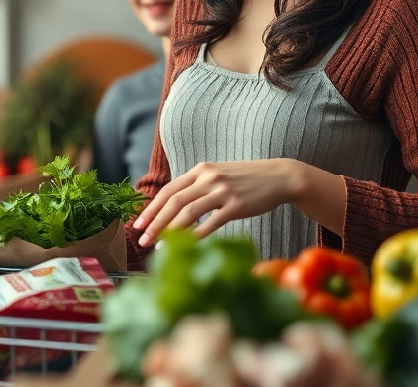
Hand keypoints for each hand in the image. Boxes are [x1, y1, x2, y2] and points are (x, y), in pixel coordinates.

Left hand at [131, 159, 302, 246]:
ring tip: (157, 246)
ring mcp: (222, 191)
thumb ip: (197, 187)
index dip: (150, 209)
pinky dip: (195, 236)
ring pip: (188, 212)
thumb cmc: (245, 181)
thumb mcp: (218, 176)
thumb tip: (173, 206)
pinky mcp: (237, 206)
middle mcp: (208, 178)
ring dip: (169, 231)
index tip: (138, 225)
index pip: (168, 191)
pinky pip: (211, 223)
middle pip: (173, 202)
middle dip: (154, 222)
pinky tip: (185, 247)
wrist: (279, 177)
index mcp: (200, 171)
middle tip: (141, 240)